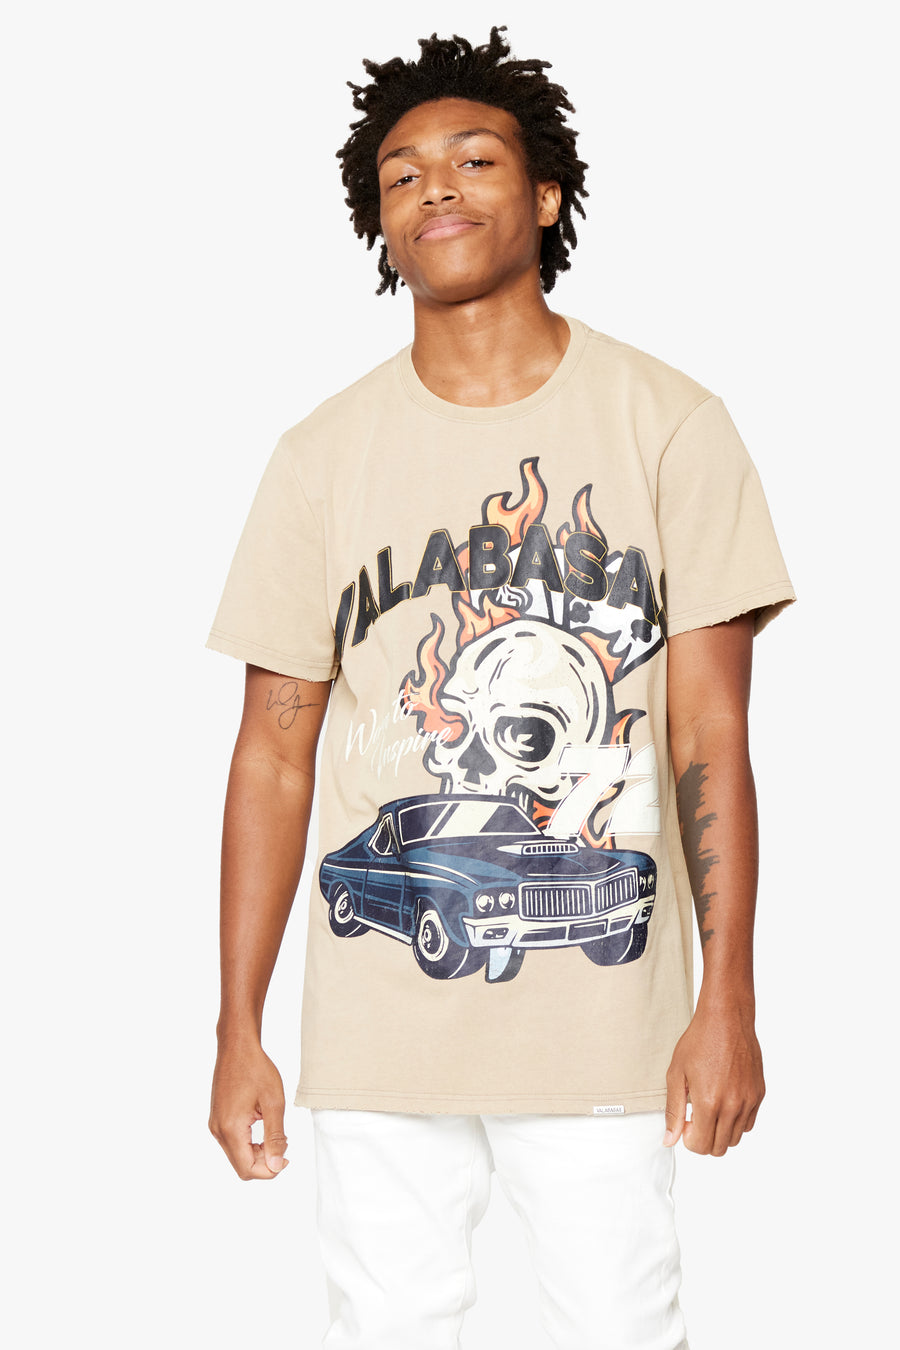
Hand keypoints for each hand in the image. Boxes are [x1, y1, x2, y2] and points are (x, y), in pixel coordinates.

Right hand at [209, 1038, 289, 1178]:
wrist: (237, 1046)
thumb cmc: (256, 1069)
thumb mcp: (273, 1103)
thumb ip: (275, 1137)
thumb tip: (275, 1166)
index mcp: (230, 1128)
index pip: (248, 1169)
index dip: (269, 1171)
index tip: (286, 1156)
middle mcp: (218, 1130)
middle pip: (241, 1166)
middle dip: (264, 1162)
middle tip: (282, 1143)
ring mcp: (215, 1125)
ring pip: (236, 1155)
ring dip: (257, 1153)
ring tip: (274, 1133)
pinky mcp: (217, 1118)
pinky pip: (232, 1143)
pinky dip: (249, 1143)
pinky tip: (262, 1126)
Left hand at [664, 998, 764, 1155]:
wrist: (726, 1019)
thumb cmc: (699, 1041)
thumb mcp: (676, 1074)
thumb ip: (673, 1110)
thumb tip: (670, 1139)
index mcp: (709, 1103)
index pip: (701, 1146)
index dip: (689, 1139)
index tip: (685, 1122)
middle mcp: (733, 1106)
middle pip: (719, 1148)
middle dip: (704, 1139)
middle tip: (695, 1117)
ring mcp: (749, 1101)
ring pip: (735, 1138)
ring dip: (720, 1131)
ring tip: (710, 1107)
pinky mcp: (759, 1094)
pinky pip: (748, 1123)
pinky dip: (736, 1121)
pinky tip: (724, 1101)